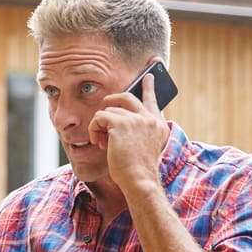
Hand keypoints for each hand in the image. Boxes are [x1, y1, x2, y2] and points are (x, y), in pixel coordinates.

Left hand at [87, 73, 168, 192]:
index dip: (150, 86)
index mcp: (158, 125)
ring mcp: (136, 119)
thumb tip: (116, 120)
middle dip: (111, 101)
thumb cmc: (138, 170)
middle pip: (127, 96)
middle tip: (104, 110)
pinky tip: (98, 142)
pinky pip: (98, 118)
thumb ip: (137, 132)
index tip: (151, 71)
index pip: (153, 99)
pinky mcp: (120, 123)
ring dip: (100, 126)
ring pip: (108, 110)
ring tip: (102, 142)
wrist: (139, 180)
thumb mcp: (143, 148)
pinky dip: (93, 129)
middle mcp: (150, 119)